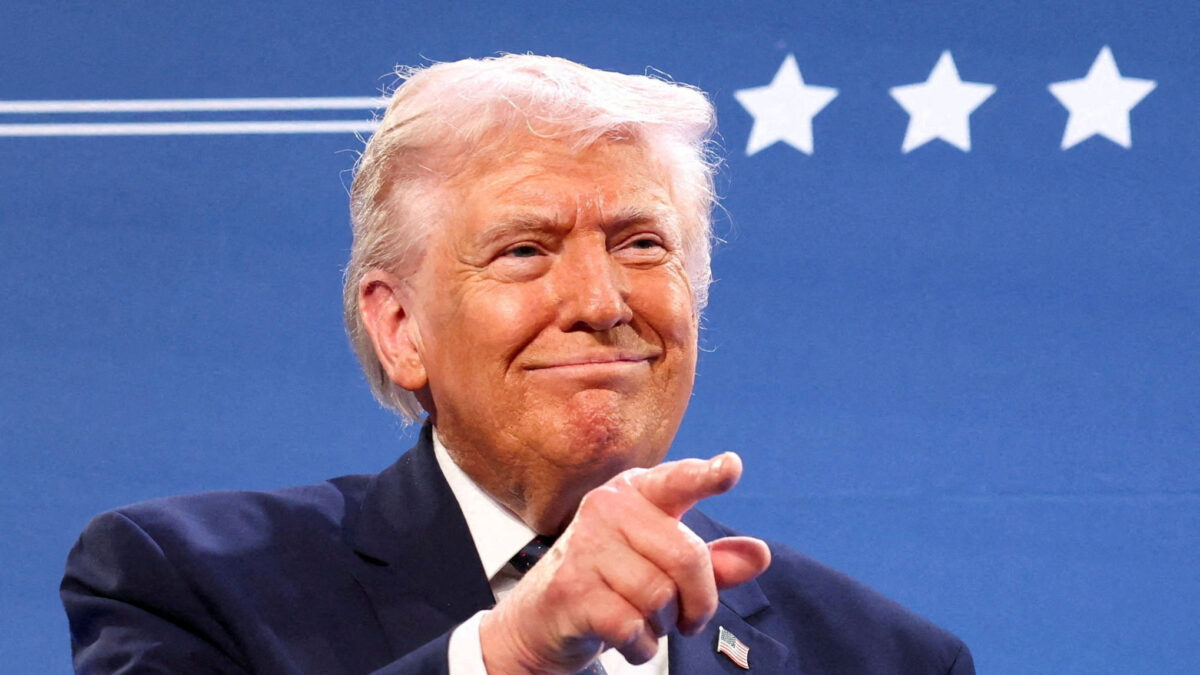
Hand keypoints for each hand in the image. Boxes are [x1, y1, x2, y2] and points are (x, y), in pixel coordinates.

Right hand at [479, 452, 771, 673]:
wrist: (544, 617)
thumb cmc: (613, 581)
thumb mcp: (665, 566)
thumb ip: (712, 561)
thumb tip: (759, 555)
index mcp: (636, 493)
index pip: (677, 481)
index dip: (706, 476)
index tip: (731, 468)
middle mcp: (607, 509)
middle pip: (687, 557)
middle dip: (699, 600)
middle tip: (690, 618)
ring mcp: (585, 546)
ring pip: (660, 595)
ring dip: (663, 624)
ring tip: (644, 620)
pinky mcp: (571, 589)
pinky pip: (632, 626)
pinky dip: (640, 645)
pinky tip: (627, 637)